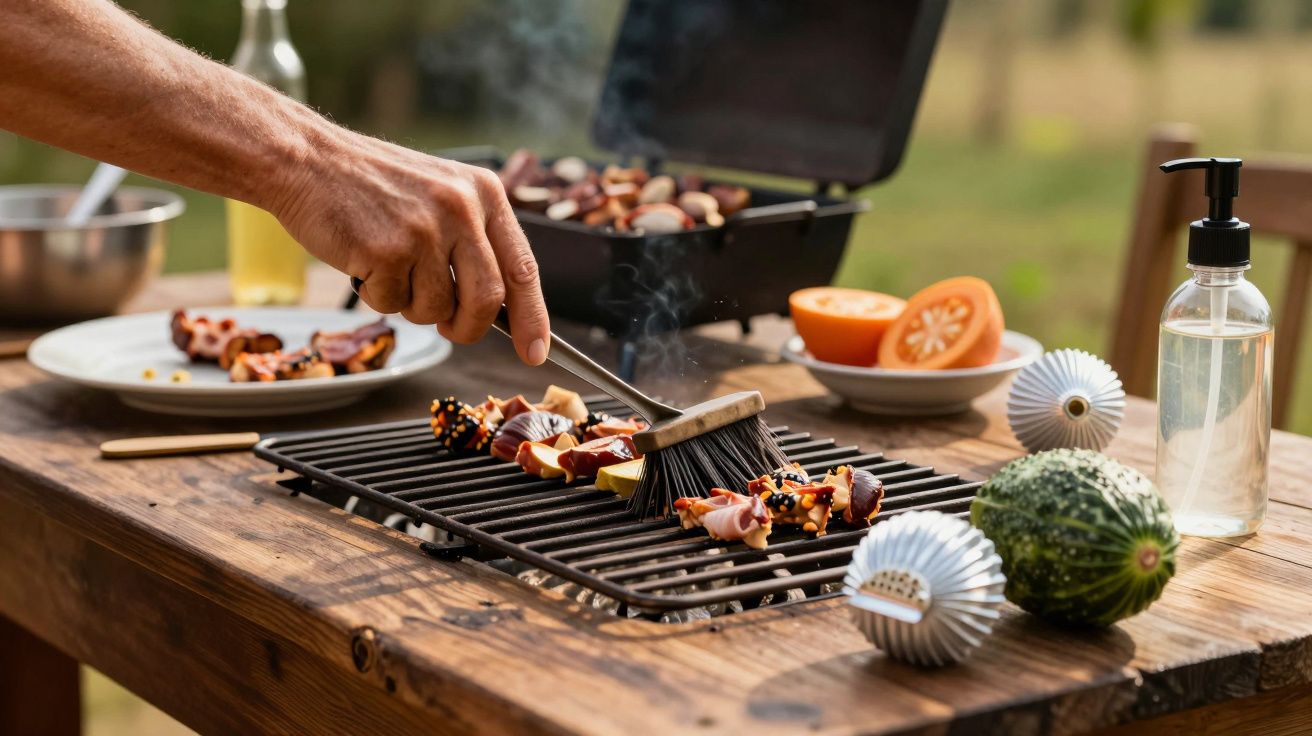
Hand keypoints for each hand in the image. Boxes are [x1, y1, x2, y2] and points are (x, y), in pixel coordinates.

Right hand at [269, 128, 549, 364]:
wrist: (306, 160)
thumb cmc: (372, 185)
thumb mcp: (440, 194)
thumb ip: (473, 241)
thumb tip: (502, 309)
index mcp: (484, 193)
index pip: (523, 268)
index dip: (533, 318)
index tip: (537, 352)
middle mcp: (461, 209)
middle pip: (487, 300)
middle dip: (468, 328)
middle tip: (450, 330)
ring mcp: (424, 230)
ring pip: (437, 309)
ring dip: (412, 305)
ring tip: (390, 267)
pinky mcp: (387, 250)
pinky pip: (393, 304)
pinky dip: (377, 296)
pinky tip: (363, 261)